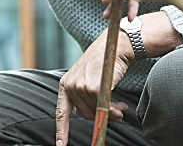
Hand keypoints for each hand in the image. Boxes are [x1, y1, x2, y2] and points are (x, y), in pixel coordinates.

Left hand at [55, 29, 130, 145]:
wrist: (113, 46)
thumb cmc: (103, 62)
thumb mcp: (87, 78)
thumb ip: (85, 97)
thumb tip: (95, 118)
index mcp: (65, 84)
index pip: (61, 112)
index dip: (61, 130)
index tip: (61, 145)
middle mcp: (70, 86)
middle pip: (84, 114)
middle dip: (100, 117)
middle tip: (116, 114)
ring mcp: (80, 87)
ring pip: (95, 112)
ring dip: (111, 114)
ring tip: (121, 108)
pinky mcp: (93, 88)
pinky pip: (104, 108)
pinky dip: (114, 110)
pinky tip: (121, 106)